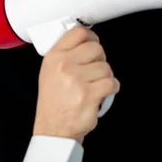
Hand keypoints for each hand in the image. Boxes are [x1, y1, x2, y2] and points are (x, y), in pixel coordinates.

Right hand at [33, 25, 119, 144]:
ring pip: (106, 67)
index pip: (78, 33)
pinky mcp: (90, 94)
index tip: (93, 42)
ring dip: (105, 76)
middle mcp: (64, 66)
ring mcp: (77, 80)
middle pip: (96, 48)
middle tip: (94, 70)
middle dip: (100, 59)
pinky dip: (111, 88)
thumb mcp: (49, 72)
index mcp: (54, 57)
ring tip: (95, 85)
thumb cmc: (54, 102)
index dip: (91, 37)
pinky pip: (111, 82)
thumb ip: (65, 54)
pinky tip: (102, 92)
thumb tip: (85, 40)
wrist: (54, 128)